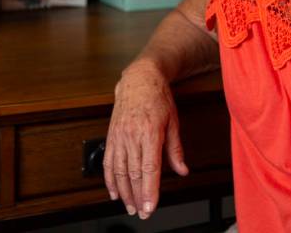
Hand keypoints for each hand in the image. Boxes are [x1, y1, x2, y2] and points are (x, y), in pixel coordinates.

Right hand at [104, 61, 188, 219]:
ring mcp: (119, 135)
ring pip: (118, 170)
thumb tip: (182, 170)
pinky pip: (108, 160)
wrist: (139, 78)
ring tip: (129, 206)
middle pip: (133, 173)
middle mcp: (132, 135)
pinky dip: (109, 178)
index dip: (149, 190)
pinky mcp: (112, 134)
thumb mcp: (173, 121)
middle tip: (142, 213)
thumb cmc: (158, 97)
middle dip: (137, 197)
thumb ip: (175, 149)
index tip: (150, 207)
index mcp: (150, 132)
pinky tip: (114, 191)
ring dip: (123, 191)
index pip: (149, 168)